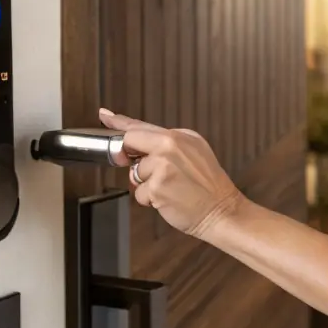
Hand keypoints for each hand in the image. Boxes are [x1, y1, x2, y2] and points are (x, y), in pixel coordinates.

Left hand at [98, 108, 243, 238]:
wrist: (222, 211)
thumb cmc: (208, 187)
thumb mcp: (194, 153)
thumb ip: (166, 145)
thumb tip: (137, 145)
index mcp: (180, 136)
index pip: (142, 126)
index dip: (119, 122)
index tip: (105, 116)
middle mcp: (171, 146)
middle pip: (131, 142)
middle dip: (130, 157)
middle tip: (149, 171)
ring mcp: (163, 166)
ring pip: (135, 173)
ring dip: (146, 185)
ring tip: (171, 189)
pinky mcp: (157, 187)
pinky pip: (139, 193)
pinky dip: (150, 200)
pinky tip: (169, 199)